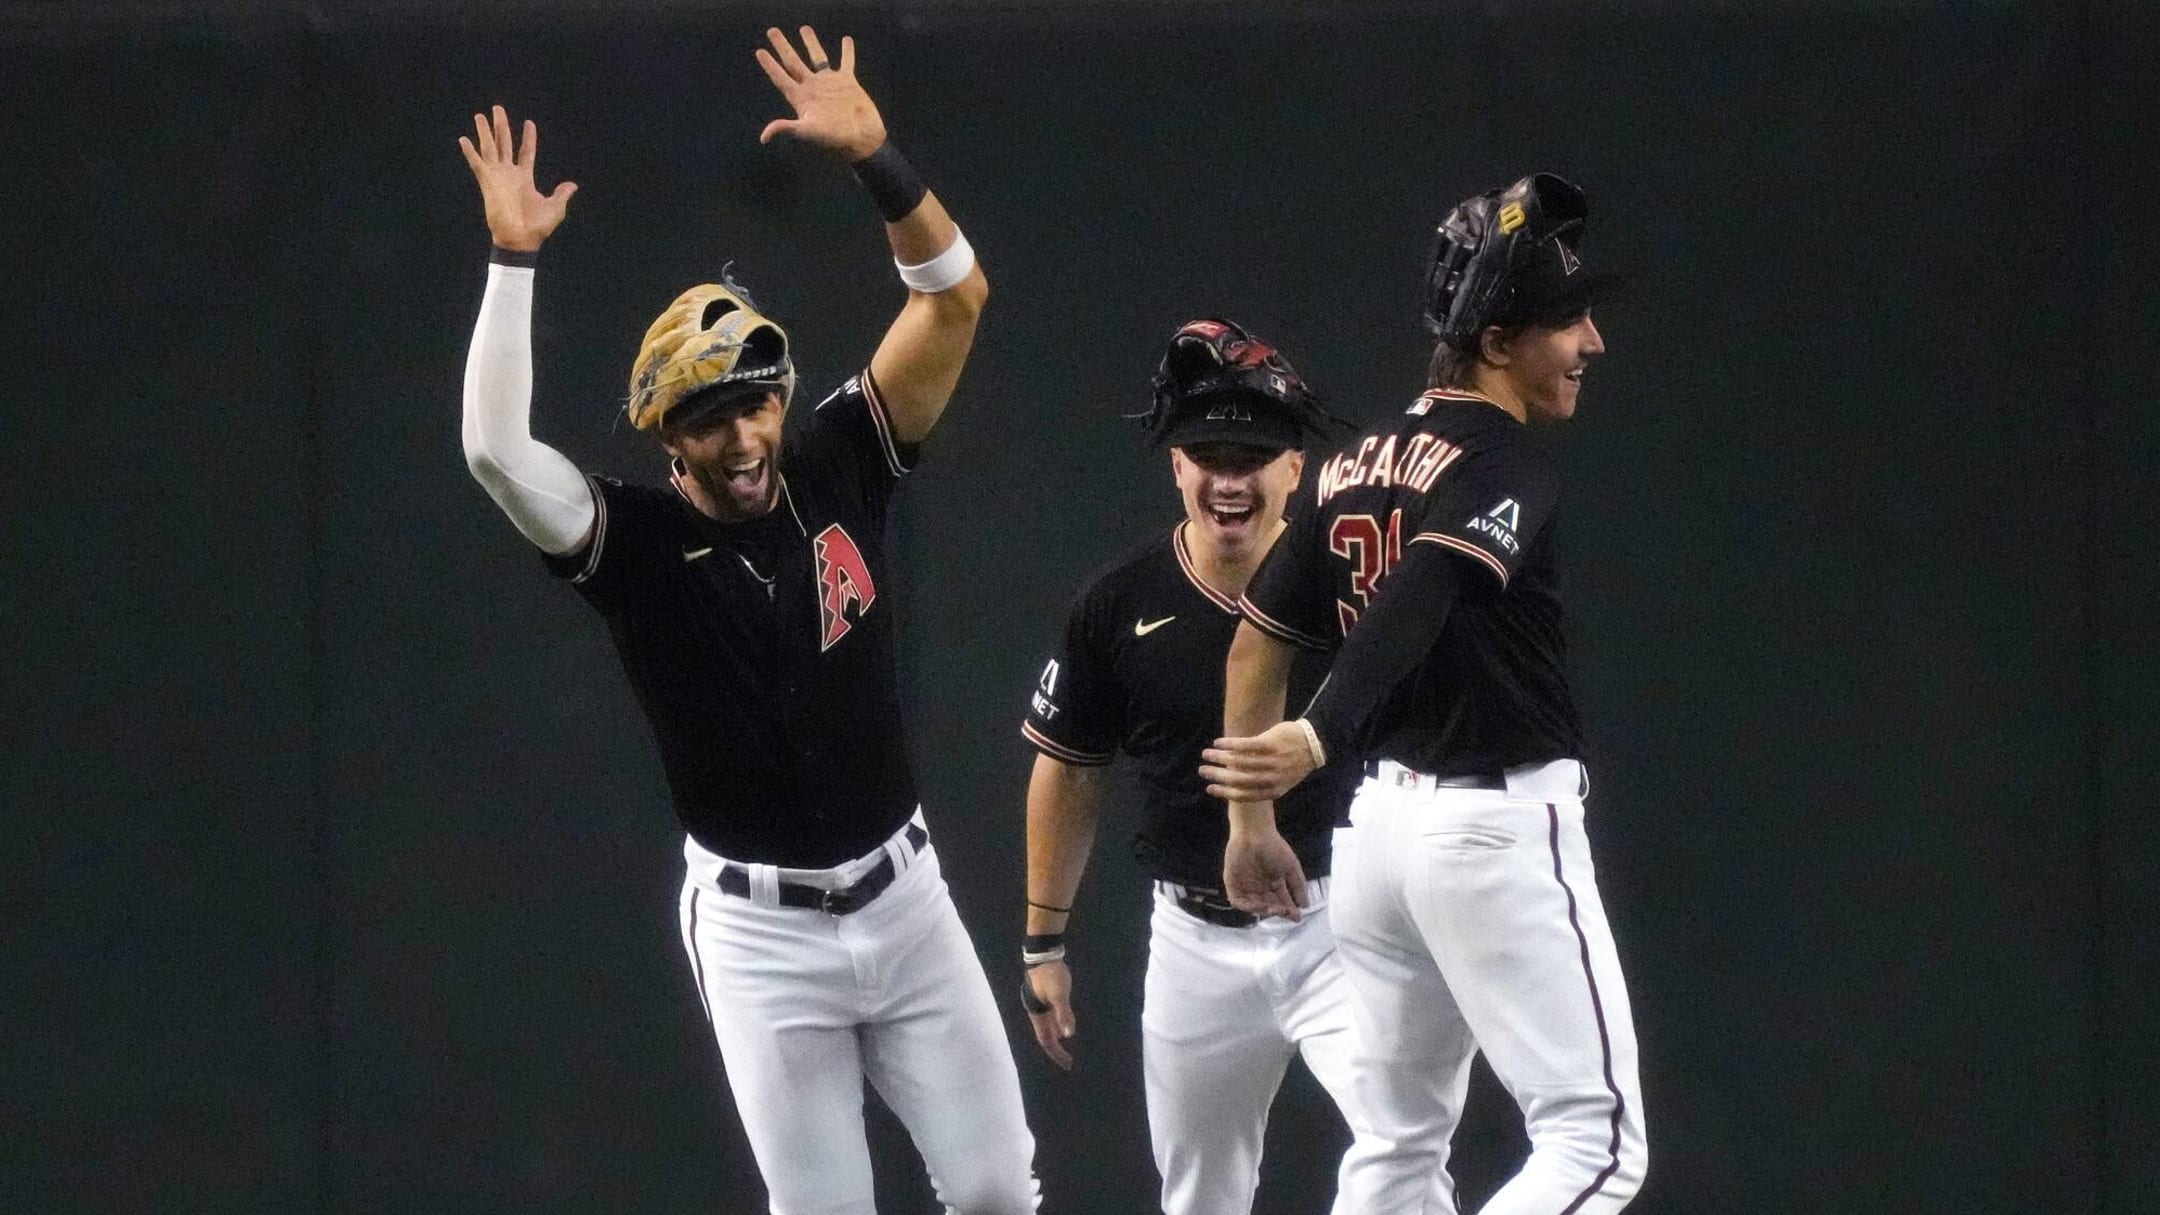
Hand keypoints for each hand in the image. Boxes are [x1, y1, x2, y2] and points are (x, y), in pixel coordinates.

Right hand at [456, 105, 576, 252]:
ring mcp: (497, 177)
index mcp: (525, 178)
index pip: (526, 152)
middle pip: (504, 143)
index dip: (528, 138)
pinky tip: (463, 139)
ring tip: (480, 115)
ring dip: (485, 131)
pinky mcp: (487, 183)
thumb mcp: (555, 208)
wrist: (520, 239)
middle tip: (497, 108)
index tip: (529, 123)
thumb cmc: (537, 227)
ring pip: (489, 148)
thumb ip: (561, 194)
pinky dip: (470, 152)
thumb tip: (572, 185)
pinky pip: (477, 164)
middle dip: (501, 126)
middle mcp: (509, 174)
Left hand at [754, 26, 887, 159]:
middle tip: (772, 31)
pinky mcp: (848, 83)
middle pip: (793, 63)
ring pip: (818, 57)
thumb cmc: (834, 138)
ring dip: (811, 43)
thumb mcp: (807, 132)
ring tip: (804, 28)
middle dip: (782, 47)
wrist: (862, 139)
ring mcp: (830, 84)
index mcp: (801, 98)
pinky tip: (846, 39)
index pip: (781, 78)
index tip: (760, 51)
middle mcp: (813, 88)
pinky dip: (847, 51)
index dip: (769, 65)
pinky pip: (846, 62)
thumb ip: (787, 127)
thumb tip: (764, 137)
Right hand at [1022, 961, 1077, 1070]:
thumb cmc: (1050, 974)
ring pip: (1047, 1026)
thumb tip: (1069, 1034)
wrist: (1043, 954)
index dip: (1056, 1054)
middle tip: (1068, 1060)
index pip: (1046, 1041)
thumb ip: (1064, 1013)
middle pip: (1046, 1036)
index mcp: (1038, 1014)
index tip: (1067, 1064)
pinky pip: (1051, 1017)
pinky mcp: (1044, 995)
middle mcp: (1037, 1012)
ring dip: (1057, 1037)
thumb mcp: (1059, 994)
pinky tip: (1064, 1024)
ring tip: (1066, 1046)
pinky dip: (1058, 1024)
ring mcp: (1040, 1004)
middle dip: (1057, 1049)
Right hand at [1200, 720, 1317, 802]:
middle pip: (1238, 779)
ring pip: (1238, 761)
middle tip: (1202, 771)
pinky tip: (1218, 742)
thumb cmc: (1296, 763)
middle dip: (1217, 775)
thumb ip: (1265, 785)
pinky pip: (1244, 745)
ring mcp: (1270, 761)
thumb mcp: (1284, 781)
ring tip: (1207, 754)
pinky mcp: (1269, 744)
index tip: (1210, 788)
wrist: (1314, 744)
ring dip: (1219, 758)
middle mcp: (1270, 778)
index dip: (1224, 792)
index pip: (1244, 795)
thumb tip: (1240, 787)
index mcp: (1274, 790)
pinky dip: (1229, 744)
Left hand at [1224, 823, 1308, 921]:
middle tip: (1284, 911)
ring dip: (1264, 911)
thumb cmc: (1274, 846)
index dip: (1289, 911)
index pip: (1281, 901)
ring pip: (1254, 907)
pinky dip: (1249, 907)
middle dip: (1278, 911)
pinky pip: (1239, 901)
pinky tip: (1259, 905)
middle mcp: (1260, 887)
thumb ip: (1299, 885)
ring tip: (1273, 909)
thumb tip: (1306, 905)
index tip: (1296, 917)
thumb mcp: (1292, 866)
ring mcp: (1246, 886)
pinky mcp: (1233, 884)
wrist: (1254, 833)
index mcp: (1274, 883)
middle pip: (1269, 906)